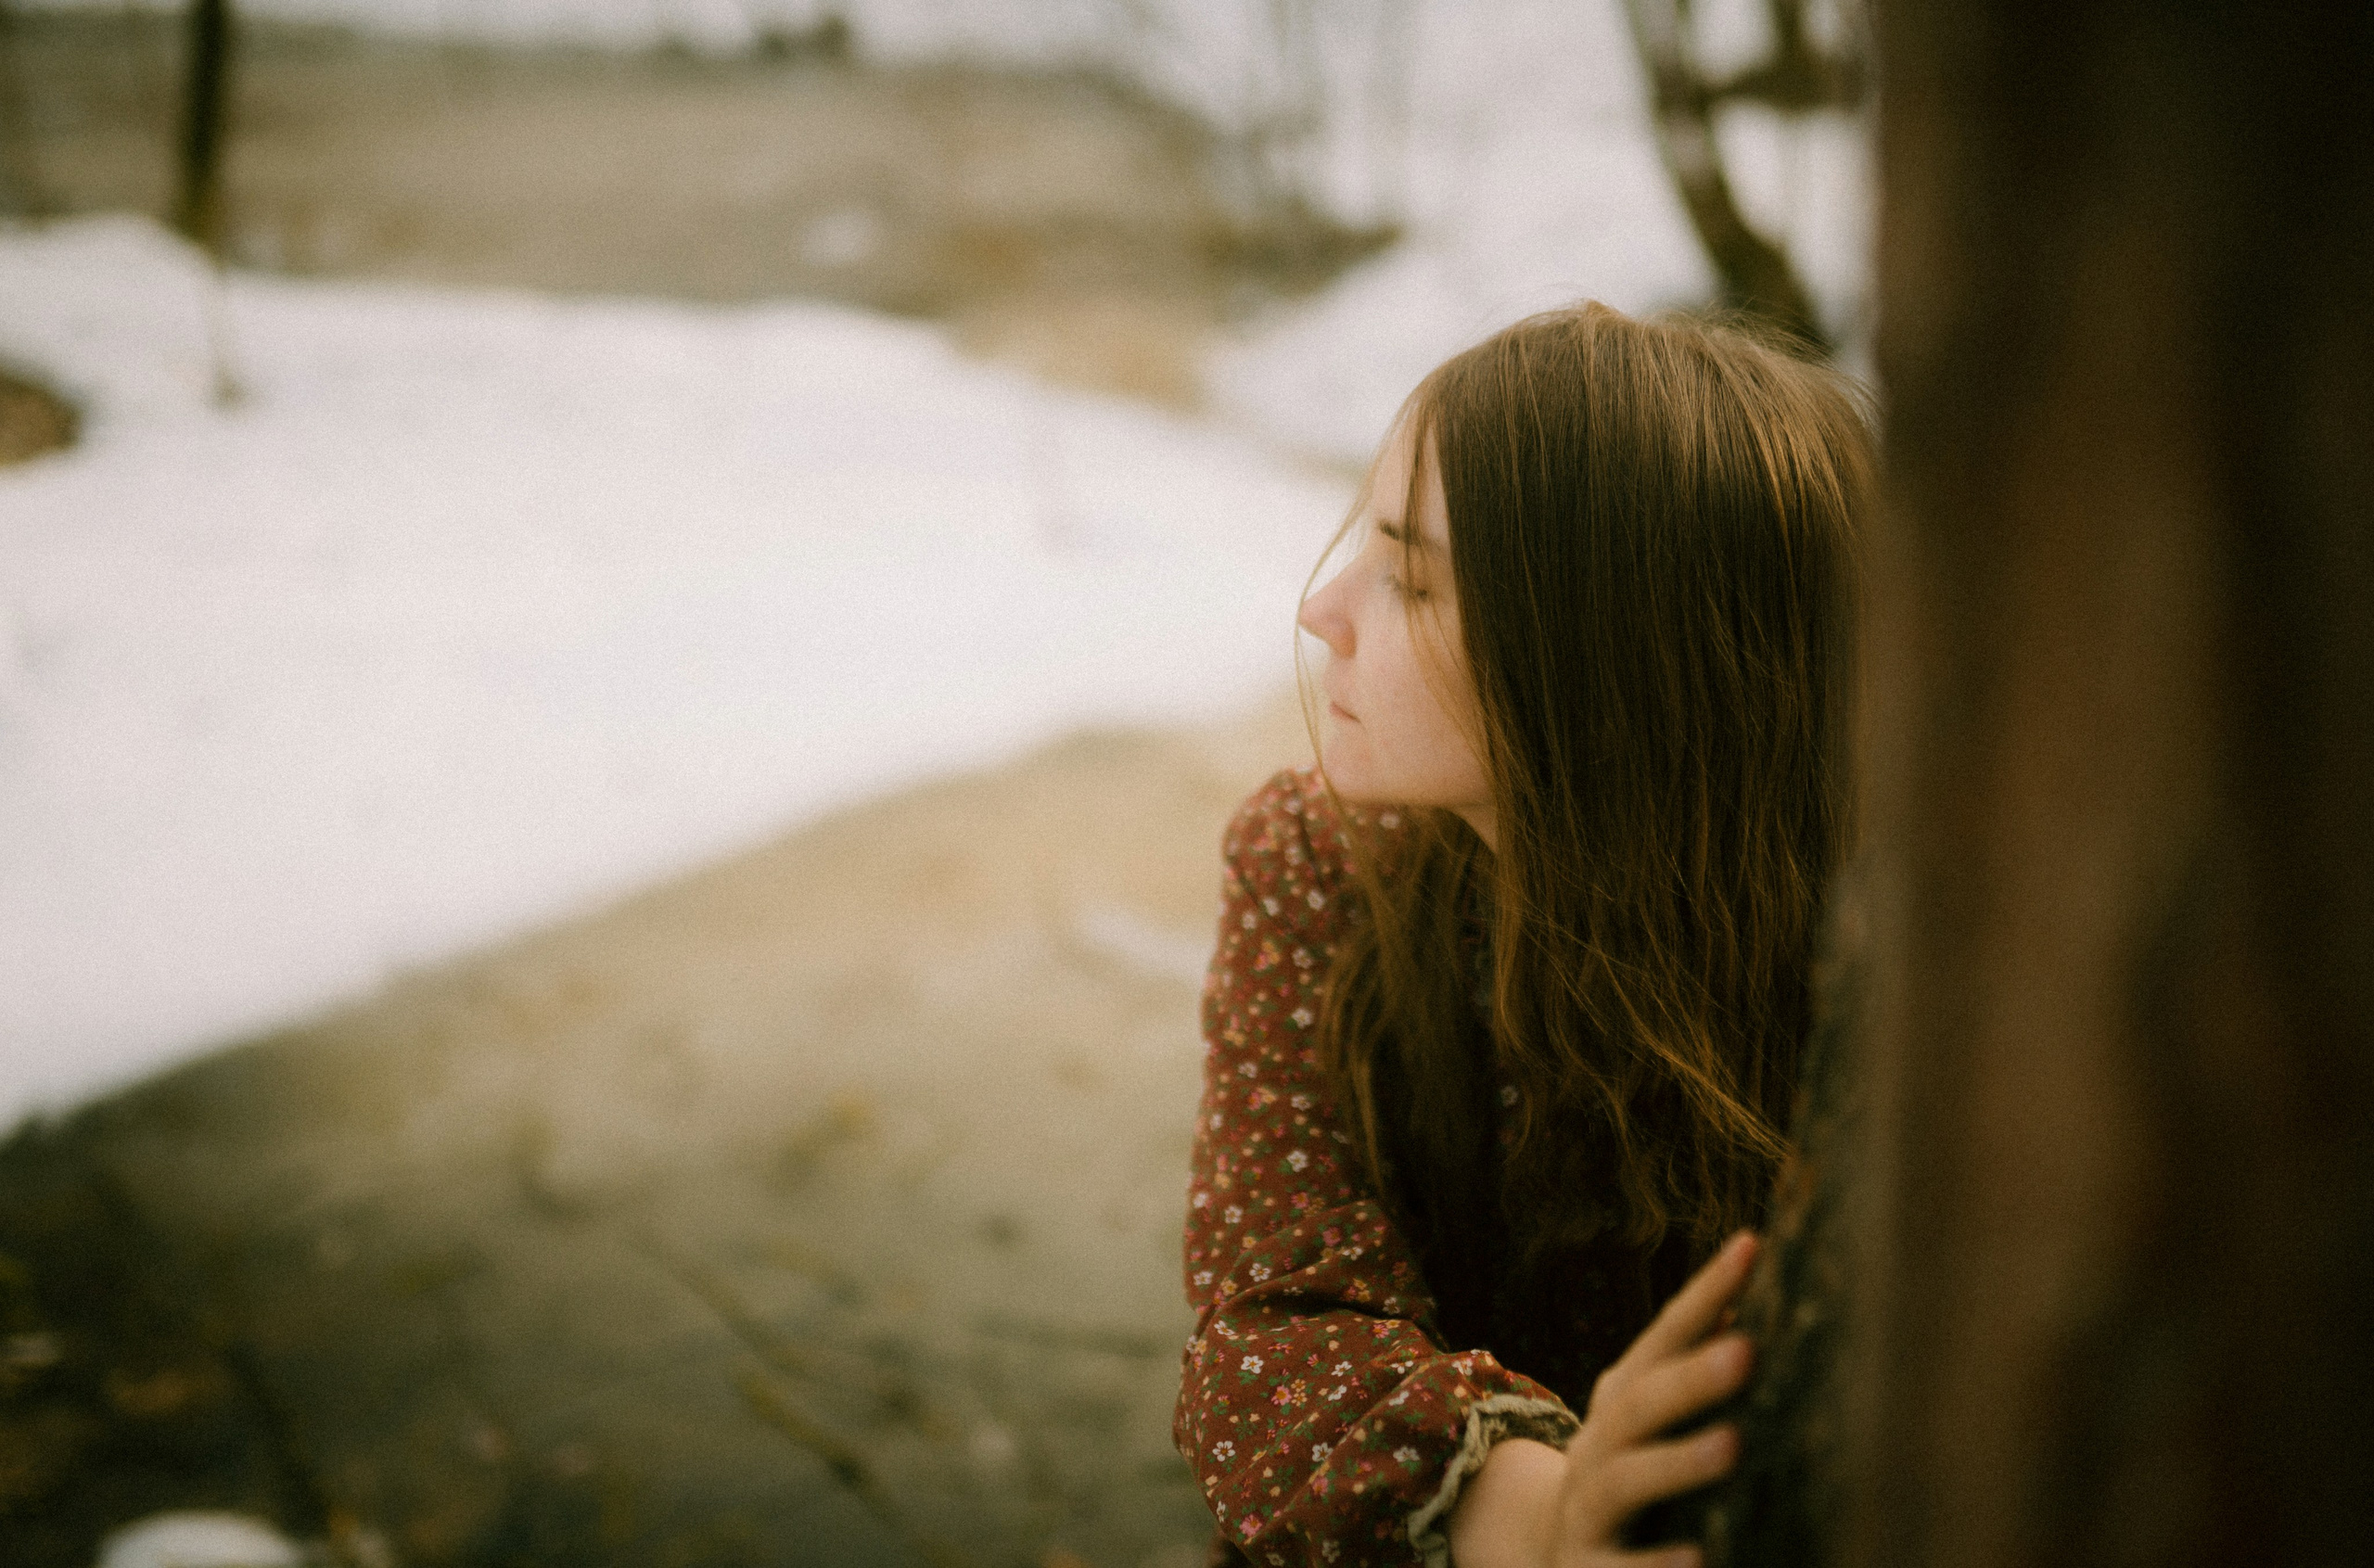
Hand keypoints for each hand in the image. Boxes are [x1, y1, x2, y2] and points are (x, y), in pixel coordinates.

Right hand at [1549, 1229, 1760, 1565]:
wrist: (1547, 1553)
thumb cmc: (1625, 1477)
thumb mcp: (1647, 1421)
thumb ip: (1685, 1368)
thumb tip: (1739, 1301)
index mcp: (1624, 1401)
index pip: (1664, 1338)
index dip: (1704, 1292)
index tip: (1751, 1245)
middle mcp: (1599, 1446)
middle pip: (1639, 1404)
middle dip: (1690, 1377)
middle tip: (1746, 1349)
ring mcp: (1588, 1507)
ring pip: (1623, 1479)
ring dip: (1675, 1461)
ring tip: (1731, 1446)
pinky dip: (1655, 1566)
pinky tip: (1700, 1562)